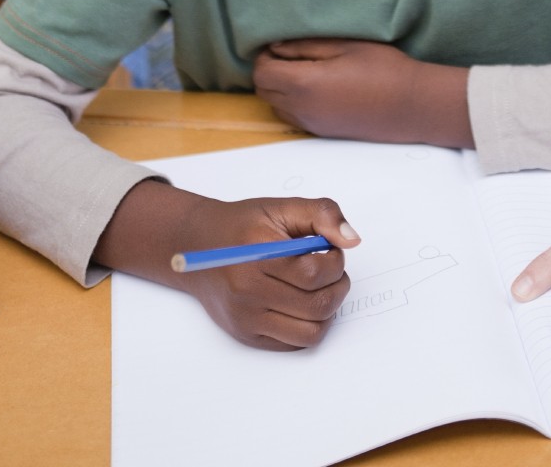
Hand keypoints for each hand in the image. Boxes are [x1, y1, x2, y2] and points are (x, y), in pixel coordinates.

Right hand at [94, 179, 358, 350]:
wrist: (198, 247)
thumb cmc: (243, 226)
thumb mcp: (282, 207)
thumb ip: (322, 214)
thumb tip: (352, 240)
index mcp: (257, 254)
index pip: (314, 272)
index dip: (335, 261)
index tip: (331, 249)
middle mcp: (248, 291)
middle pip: (317, 305)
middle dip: (337, 286)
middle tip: (331, 269)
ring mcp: (247, 318)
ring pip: (311, 331)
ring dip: (327, 310)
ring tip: (319, 288)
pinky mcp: (247, 336)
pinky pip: (294, 343)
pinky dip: (309, 325)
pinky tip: (303, 302)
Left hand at [253, 38, 472, 147]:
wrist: (412, 106)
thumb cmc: (383, 68)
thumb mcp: (345, 45)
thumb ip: (305, 46)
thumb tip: (276, 47)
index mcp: (305, 84)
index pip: (262, 72)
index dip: (265, 54)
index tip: (281, 43)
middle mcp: (302, 109)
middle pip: (263, 91)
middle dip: (269, 70)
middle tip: (290, 53)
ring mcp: (312, 124)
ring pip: (276, 105)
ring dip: (279, 86)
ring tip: (304, 68)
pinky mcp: (322, 132)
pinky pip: (293, 116)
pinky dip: (292, 100)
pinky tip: (317, 86)